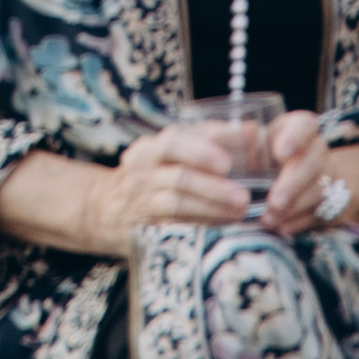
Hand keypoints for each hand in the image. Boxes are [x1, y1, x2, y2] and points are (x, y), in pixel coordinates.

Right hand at [94, 127, 278, 243]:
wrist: (105, 209)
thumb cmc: (152, 174)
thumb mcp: (169, 151)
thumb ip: (207, 139)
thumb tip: (252, 130)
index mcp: (149, 148)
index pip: (175, 141)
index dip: (205, 148)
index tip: (231, 159)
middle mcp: (142, 173)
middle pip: (177, 175)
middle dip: (212, 185)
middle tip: (243, 193)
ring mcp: (142, 202)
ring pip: (178, 203)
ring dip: (212, 207)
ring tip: (240, 209)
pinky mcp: (146, 228)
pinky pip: (177, 226)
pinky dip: (204, 223)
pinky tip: (226, 222)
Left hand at [255, 120, 358, 238]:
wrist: (308, 175)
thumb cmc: (271, 153)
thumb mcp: (260, 141)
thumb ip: (247, 144)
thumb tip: (225, 147)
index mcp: (300, 129)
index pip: (305, 125)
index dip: (295, 138)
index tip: (280, 153)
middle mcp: (317, 151)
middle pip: (312, 163)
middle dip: (293, 185)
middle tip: (274, 202)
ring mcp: (328, 177)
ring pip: (318, 192)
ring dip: (294, 208)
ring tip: (270, 218)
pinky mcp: (331, 203)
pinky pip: (320, 213)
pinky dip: (299, 222)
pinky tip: (281, 227)